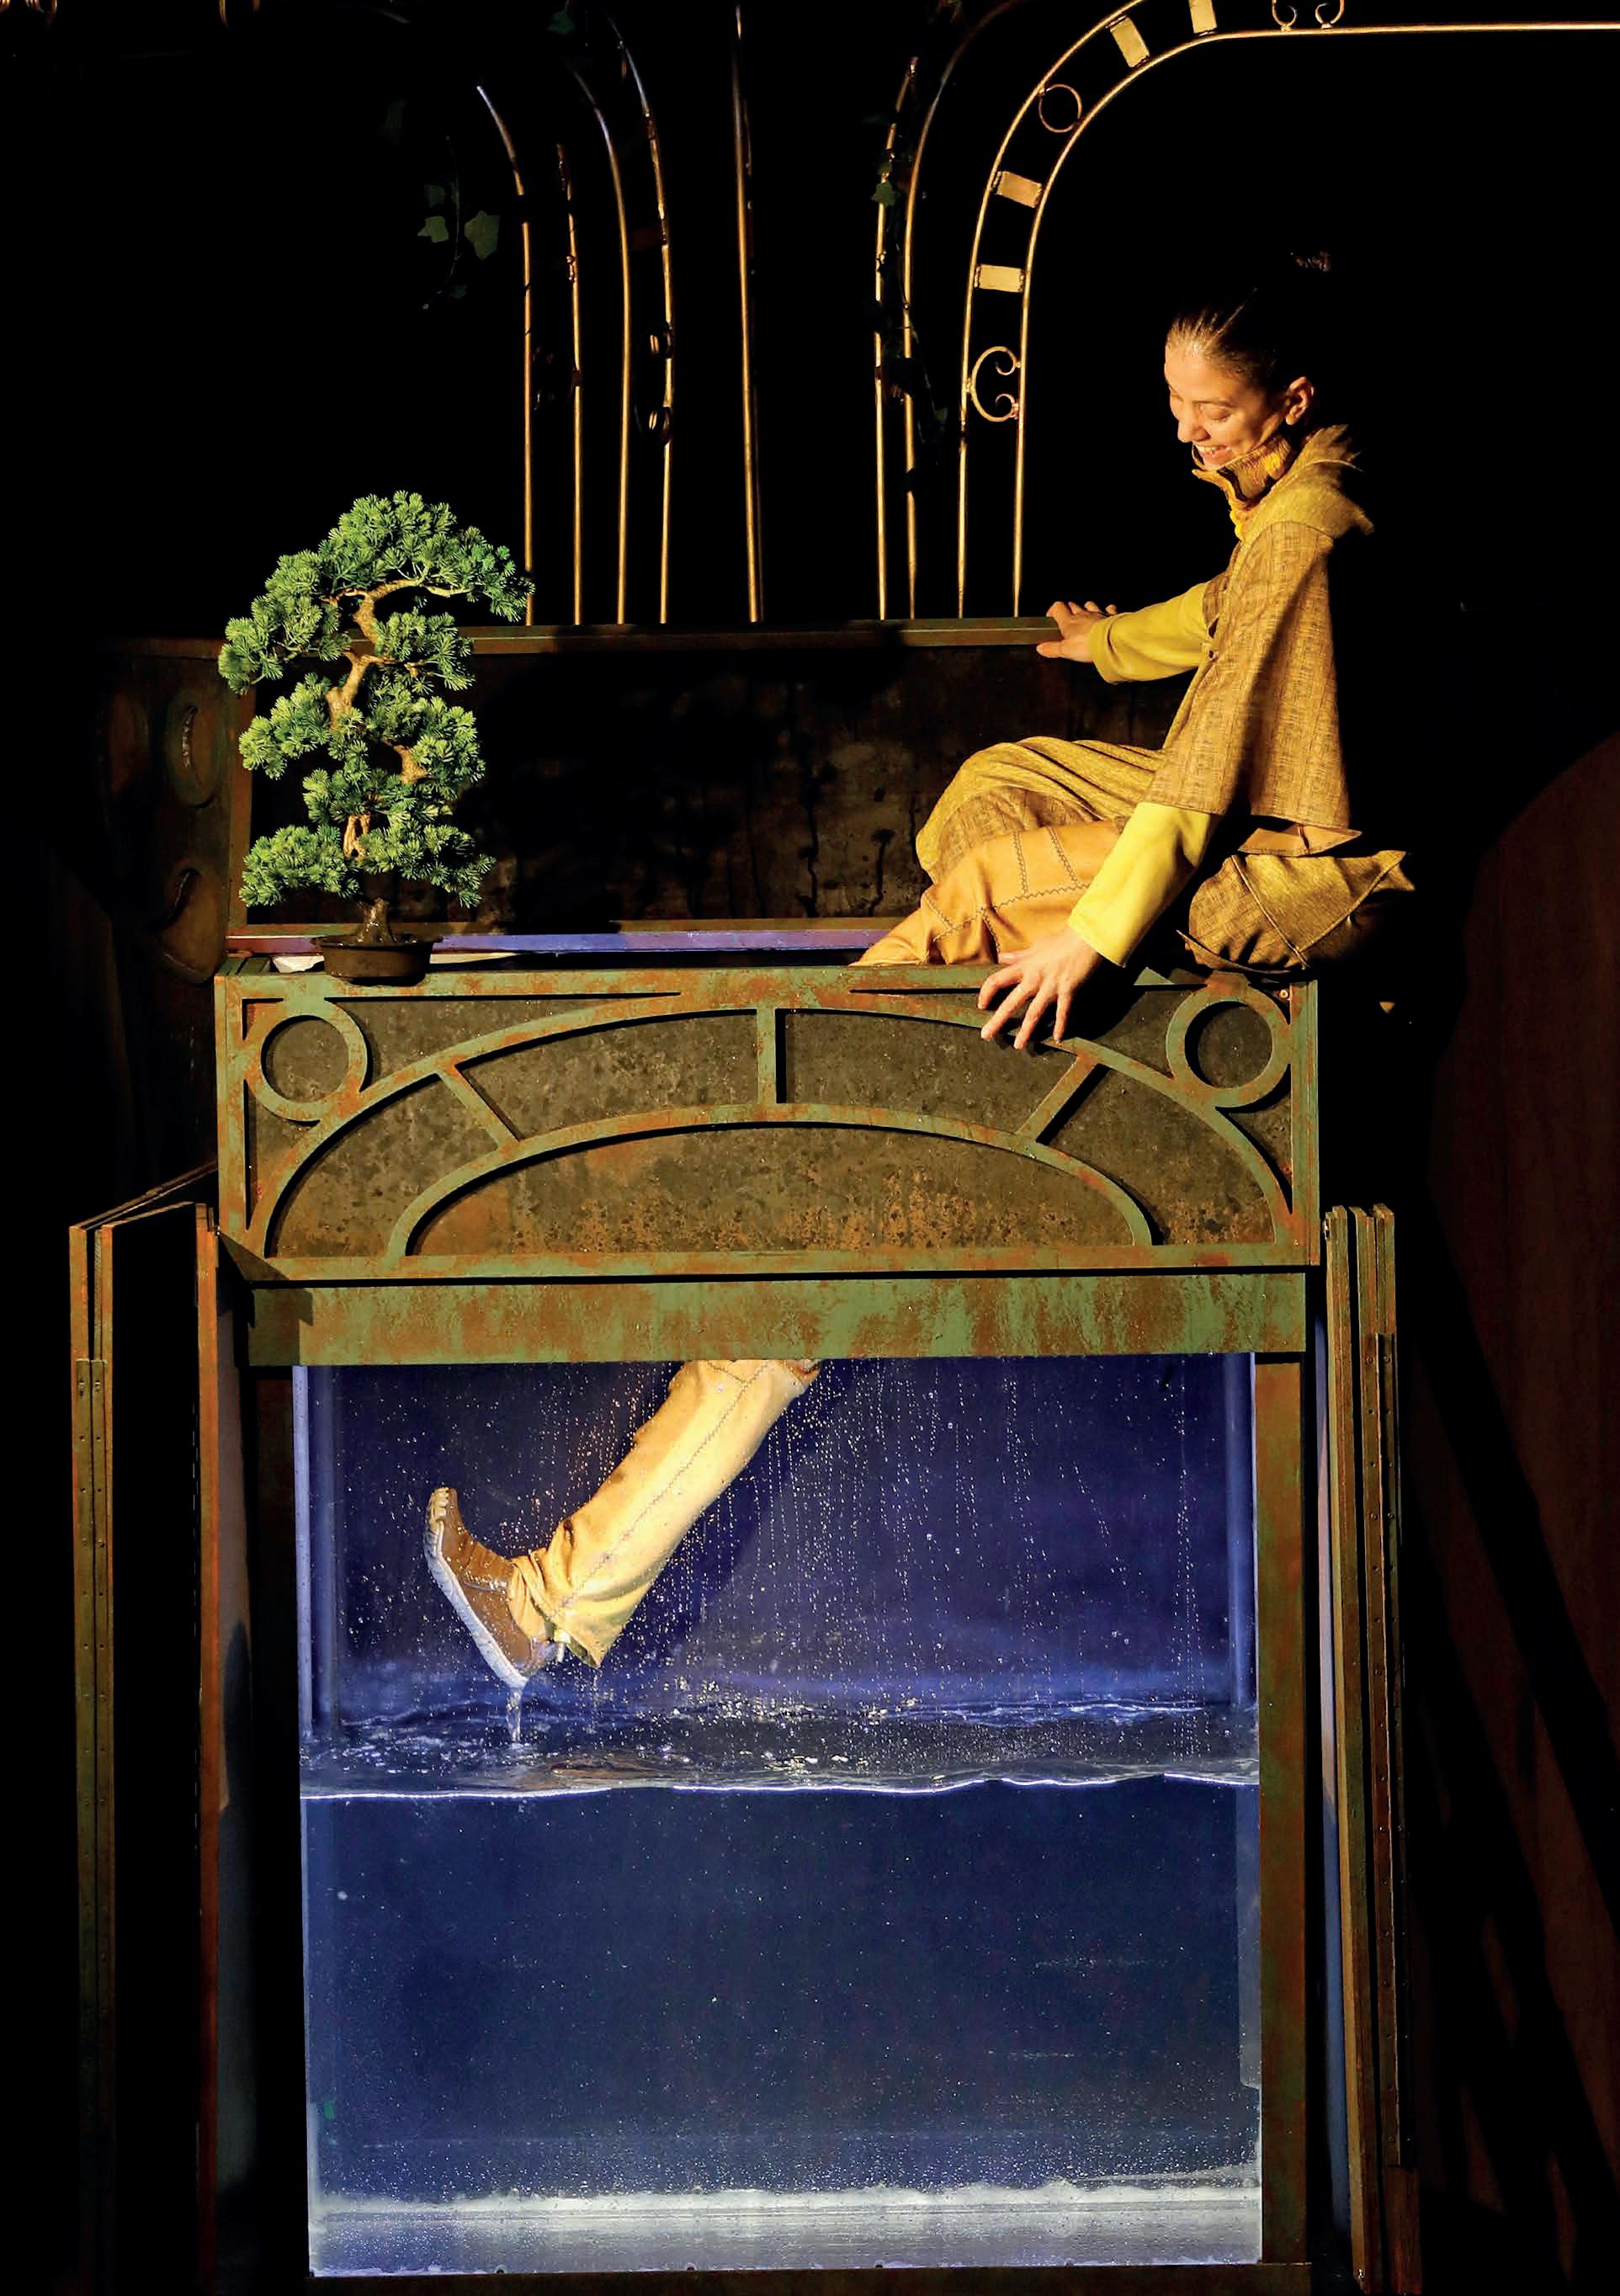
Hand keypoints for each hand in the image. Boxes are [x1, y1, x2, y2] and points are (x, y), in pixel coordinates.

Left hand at [978, 927, 1104, 1049]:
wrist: (1086, 937)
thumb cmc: (1062, 940)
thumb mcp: (1036, 946)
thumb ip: (1018, 956)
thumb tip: (1001, 957)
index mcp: (1024, 967)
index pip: (997, 981)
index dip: (986, 993)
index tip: (982, 1005)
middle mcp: (1034, 980)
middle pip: (1011, 1003)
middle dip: (997, 1021)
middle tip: (986, 1035)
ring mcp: (1051, 987)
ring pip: (1034, 1014)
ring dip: (1025, 1031)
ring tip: (1018, 1046)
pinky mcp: (1068, 991)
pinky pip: (1062, 1013)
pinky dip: (1061, 1026)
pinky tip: (1058, 1038)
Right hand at [1036, 597, 1118, 662]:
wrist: (1111, 641)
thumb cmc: (1088, 645)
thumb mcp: (1065, 651)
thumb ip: (1052, 648)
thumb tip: (1041, 648)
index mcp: (1069, 621)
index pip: (1058, 607)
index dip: (1054, 610)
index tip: (1052, 616)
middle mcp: (1083, 614)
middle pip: (1073, 606)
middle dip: (1070, 609)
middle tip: (1068, 616)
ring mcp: (1098, 614)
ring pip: (1090, 605)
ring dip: (1087, 608)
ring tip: (1086, 613)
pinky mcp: (1111, 617)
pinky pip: (1109, 609)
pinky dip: (1108, 610)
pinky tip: (1108, 611)